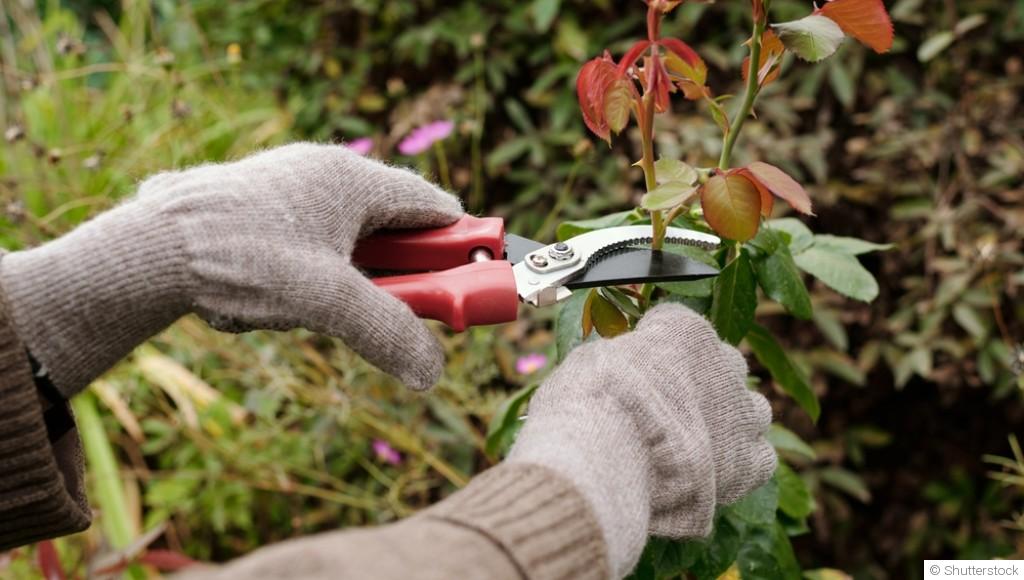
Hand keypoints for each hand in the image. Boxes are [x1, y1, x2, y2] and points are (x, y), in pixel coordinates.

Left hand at [0, 143, 462, 394]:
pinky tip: (277, 299)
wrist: (144, 254)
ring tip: (317, 310)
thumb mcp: (326, 303)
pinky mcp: (252, 206)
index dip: (459, 247)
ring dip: (350, 279)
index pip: (432, 207)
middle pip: (390, 225)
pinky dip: (309, 273)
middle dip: (399, 273)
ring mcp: (283, 186)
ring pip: (346, 238)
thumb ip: (388, 333)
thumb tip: (432, 371)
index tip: (471, 282)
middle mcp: (320, 171)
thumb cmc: (241, 261)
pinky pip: (304, 240)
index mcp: (350, 178)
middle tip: (398, 309)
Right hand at [508, 303, 775, 577]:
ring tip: (695, 445)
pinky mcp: (750, 460)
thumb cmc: (590, 402)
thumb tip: (620, 370)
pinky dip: (741, 462)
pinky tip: (713, 472)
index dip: (654, 348)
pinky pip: (760, 456)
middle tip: (667, 410)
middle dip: (699, 383)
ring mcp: (743, 411)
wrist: (608, 457)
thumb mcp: (592, 359)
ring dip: (729, 420)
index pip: (678, 326)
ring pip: (751, 409)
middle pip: (722, 365)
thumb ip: (620, 359)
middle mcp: (724, 362)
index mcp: (685, 329)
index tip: (635, 368)